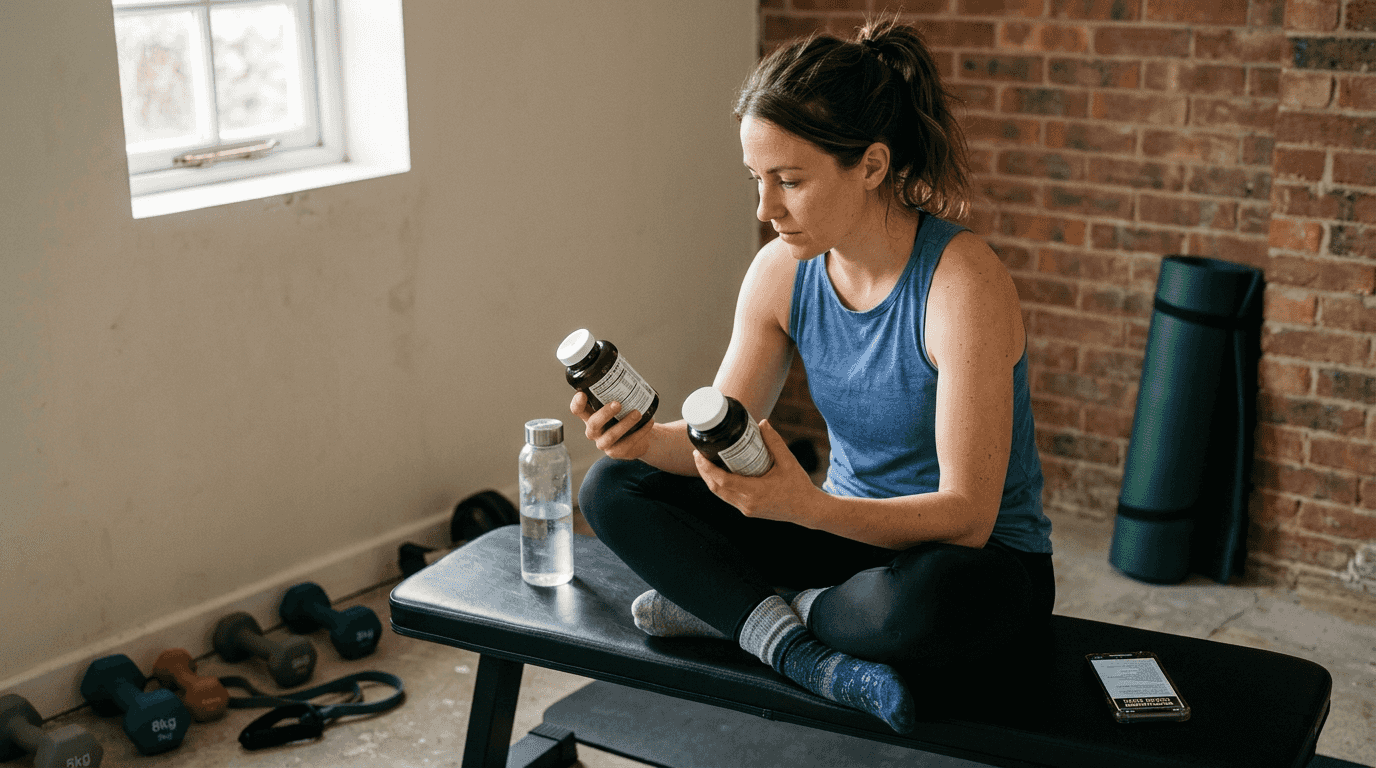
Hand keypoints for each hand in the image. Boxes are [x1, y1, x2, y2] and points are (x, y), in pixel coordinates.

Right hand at [570, 391, 653, 460]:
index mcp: (590, 416)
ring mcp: (603, 443)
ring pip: (611, 436)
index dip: (577, 403)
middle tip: (618, 404)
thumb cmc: (625, 415)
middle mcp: (593, 430)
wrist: (638, 437)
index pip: (577, 410)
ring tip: (638, 413)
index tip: (582, 394)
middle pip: (593, 423)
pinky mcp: (616, 452)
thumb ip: (617, 391)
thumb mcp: (618, 404)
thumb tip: (626, 370)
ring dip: (625, 424)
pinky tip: (649, 422)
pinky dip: (640, 432)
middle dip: (605, 413)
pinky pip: (627, 443)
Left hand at [692, 419, 816, 522]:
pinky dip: (721, 486)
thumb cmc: (799, 486)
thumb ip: (774, 442)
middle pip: (716, 488)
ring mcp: (747, 509)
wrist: (808, 510)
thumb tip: (762, 423)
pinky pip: (728, 498)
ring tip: (705, 462)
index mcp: (755, 492)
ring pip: (720, 494)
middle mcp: (747, 503)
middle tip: (698, 454)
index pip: (722, 481)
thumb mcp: (788, 462)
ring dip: (710, 479)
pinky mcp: (749, 511)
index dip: (707, 468)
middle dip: (704, 472)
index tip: (699, 454)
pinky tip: (720, 473)